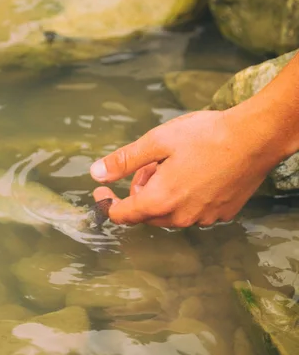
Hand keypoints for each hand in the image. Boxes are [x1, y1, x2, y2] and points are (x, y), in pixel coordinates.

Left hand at [89, 108, 285, 227]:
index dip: (106, 204)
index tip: (101, 191)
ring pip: (169, 213)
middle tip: (150, 163)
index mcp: (160, 201)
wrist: (258, 136)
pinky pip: (192, 211)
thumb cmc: (206, 135)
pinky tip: (194, 172)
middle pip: (145, 214)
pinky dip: (184, 196)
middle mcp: (181, 217)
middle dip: (139, 191)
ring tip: (173, 163)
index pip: (122, 215)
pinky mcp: (222, 213)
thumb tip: (96, 175)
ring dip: (161, 193)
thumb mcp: (157, 142)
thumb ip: (123, 161)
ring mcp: (204, 218)